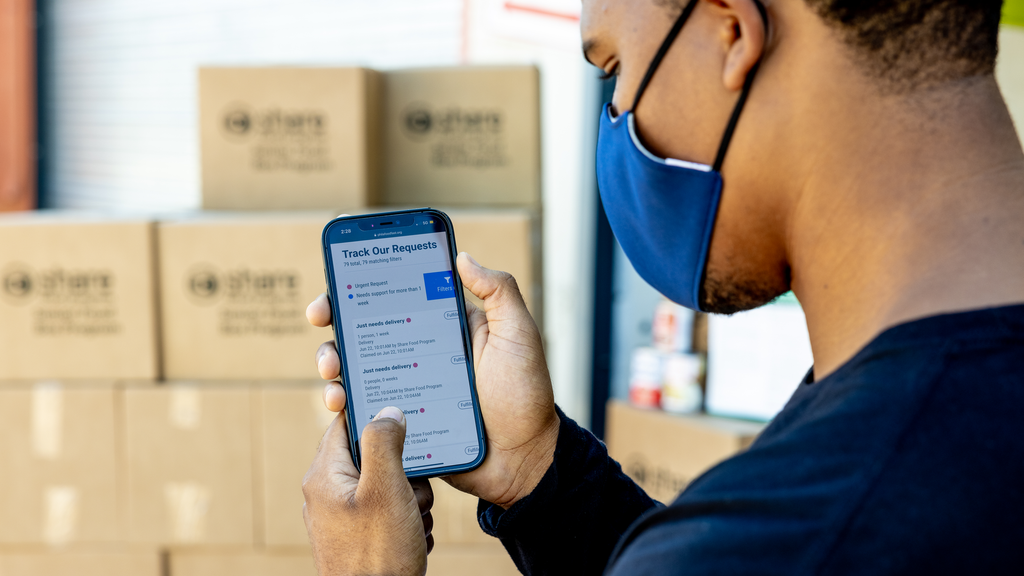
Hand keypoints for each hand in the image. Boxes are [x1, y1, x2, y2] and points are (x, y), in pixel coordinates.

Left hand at [302, 403, 433, 575]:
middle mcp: (327, 494)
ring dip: (410, 499)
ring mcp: (341, 517)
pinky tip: (411, 536)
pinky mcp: (356, 536)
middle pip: (373, 457)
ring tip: (412, 521)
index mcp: (325, 475)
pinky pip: (386, 513)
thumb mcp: (386, 488)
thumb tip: (387, 411)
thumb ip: (384, 442)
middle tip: (412, 491)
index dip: (375, 417)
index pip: (346, 424)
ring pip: (386, 486)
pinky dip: (405, 520)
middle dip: (403, 471)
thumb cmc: (378, 553)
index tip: (401, 420)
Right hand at [308, 252, 558, 508]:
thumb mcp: (518, 335)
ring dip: (333, 363)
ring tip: (332, 369)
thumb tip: (462, 256)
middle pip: (364, 331)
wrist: (525, 460)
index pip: (395, 299)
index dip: (361, 288)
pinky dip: (345, 404)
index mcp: (442, 328)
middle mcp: (418, 354)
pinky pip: (365, 410)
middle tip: (323, 320)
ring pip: (356, 370)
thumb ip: (499, 292)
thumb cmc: (526, 395)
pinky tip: (341, 402)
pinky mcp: (400, 423)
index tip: (338, 285)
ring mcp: (406, 389)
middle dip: (335, 322)